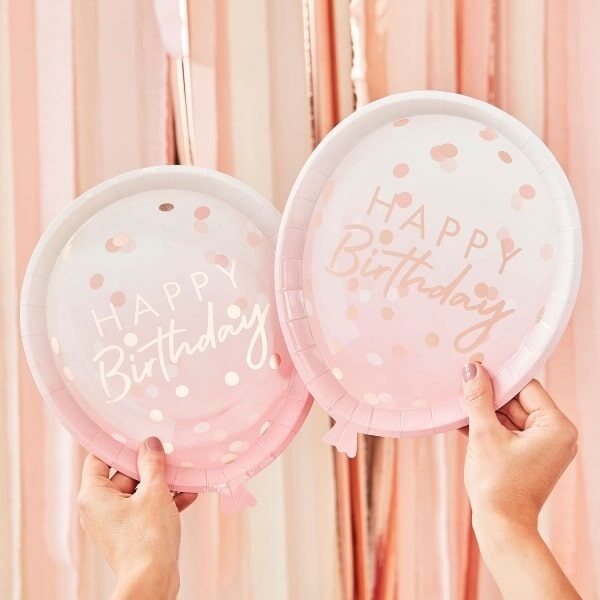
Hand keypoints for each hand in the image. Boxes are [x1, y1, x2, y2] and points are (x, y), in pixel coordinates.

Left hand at [78, 437, 196, 599]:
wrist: (153, 582)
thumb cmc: (147, 539)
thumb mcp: (154, 492)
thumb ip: (152, 464)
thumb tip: (150, 444)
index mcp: (93, 496)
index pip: (99, 459)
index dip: (119, 446)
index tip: (139, 435)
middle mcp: (99, 509)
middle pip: (123, 474)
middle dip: (149, 466)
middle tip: (169, 454)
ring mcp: (115, 522)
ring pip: (138, 492)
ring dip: (162, 484)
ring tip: (184, 474)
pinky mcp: (131, 533)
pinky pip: (146, 509)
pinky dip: (164, 501)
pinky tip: (188, 494)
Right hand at [461, 362, 579, 598]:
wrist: (501, 527)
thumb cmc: (498, 485)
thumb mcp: (484, 434)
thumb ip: (479, 398)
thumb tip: (473, 369)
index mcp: (556, 426)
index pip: (526, 387)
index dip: (499, 377)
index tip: (475, 367)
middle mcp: (555, 435)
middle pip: (517, 401)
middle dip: (488, 396)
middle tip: (462, 384)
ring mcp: (541, 447)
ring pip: (508, 416)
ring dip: (483, 412)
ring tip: (458, 404)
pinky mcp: (527, 456)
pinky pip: (506, 432)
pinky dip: (486, 426)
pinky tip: (462, 420)